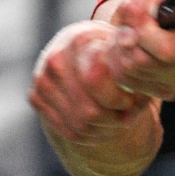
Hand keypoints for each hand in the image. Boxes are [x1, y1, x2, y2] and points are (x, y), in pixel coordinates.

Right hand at [29, 20, 152, 142]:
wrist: (78, 49)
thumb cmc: (110, 51)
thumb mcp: (124, 51)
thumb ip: (134, 67)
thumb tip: (139, 93)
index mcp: (80, 40)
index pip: (97, 81)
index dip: (120, 99)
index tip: (132, 100)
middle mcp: (56, 58)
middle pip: (90, 110)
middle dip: (115, 118)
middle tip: (128, 115)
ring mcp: (42, 78)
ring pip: (80, 124)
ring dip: (105, 129)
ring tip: (118, 120)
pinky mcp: (35, 96)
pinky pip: (68, 131)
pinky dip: (90, 135)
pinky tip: (102, 124)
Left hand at [103, 0, 174, 100]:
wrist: (166, 14)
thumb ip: (136, 3)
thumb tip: (127, 37)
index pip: (167, 51)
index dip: (144, 36)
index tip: (139, 21)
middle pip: (145, 62)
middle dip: (127, 40)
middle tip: (128, 25)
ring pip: (134, 72)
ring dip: (120, 50)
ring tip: (128, 34)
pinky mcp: (171, 91)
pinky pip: (131, 83)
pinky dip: (122, 64)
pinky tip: (131, 49)